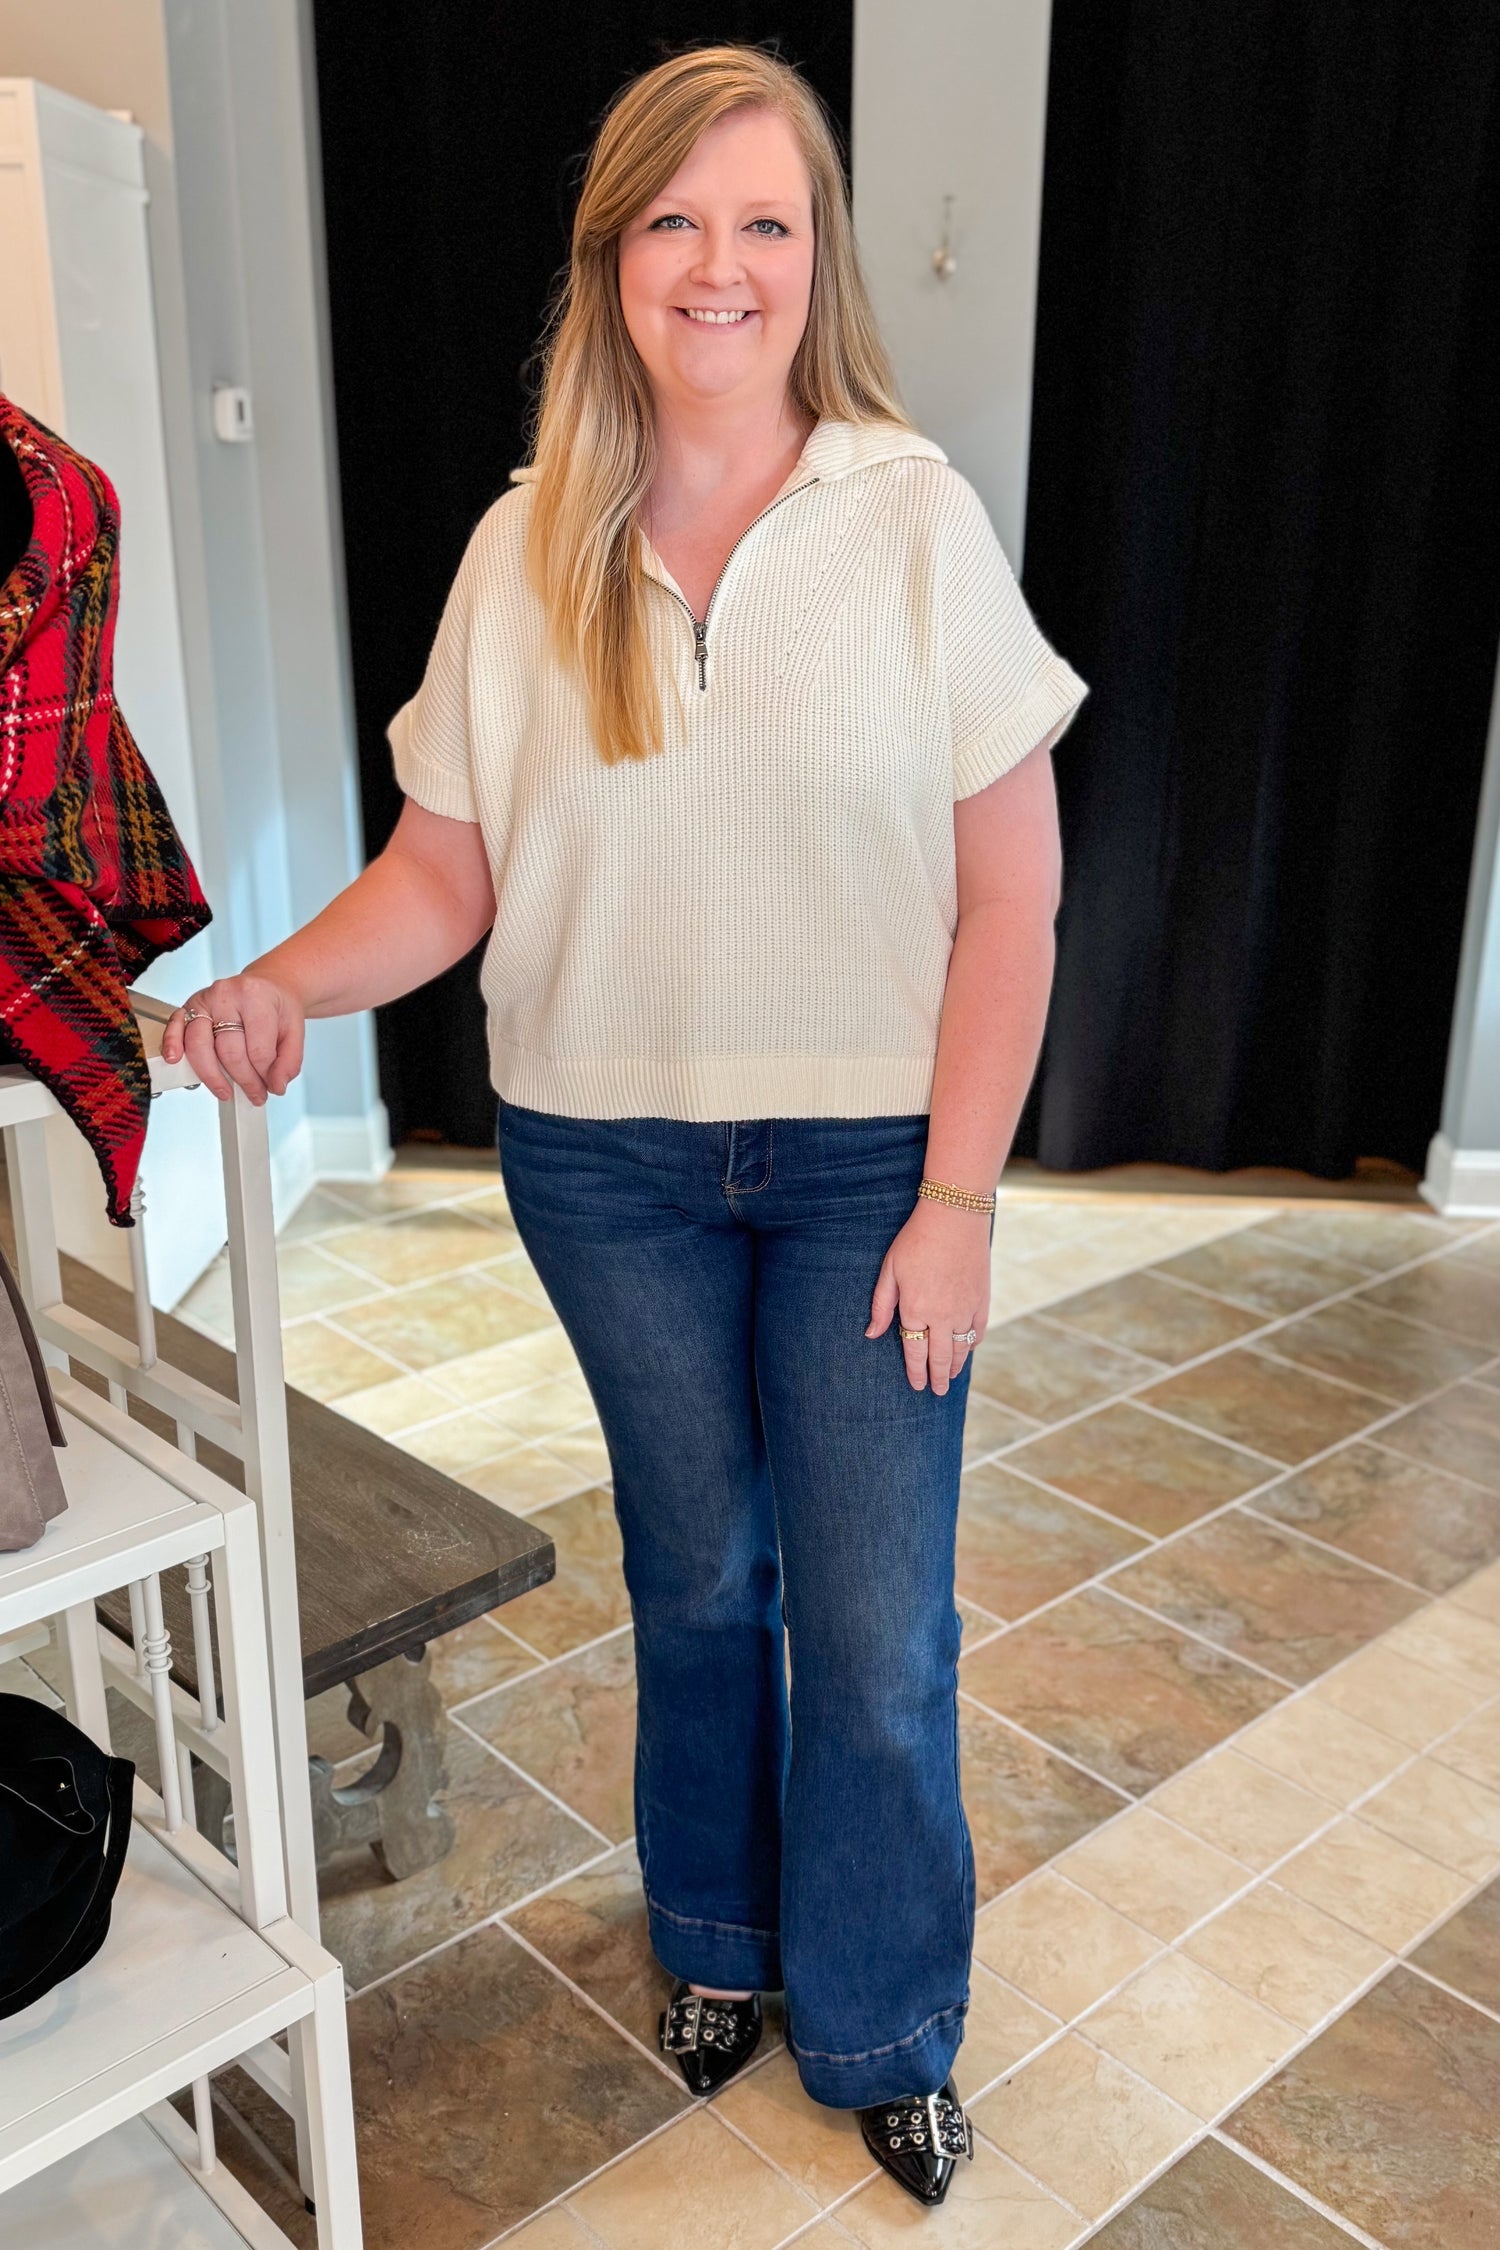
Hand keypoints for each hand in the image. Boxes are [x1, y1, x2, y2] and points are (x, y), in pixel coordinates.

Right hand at [160, 974, 305, 1105]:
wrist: (266, 985)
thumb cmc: (276, 1006)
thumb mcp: (296, 1030)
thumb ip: (290, 1060)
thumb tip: (277, 1085)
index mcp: (256, 997)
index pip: (257, 1049)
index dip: (264, 1076)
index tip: (270, 1088)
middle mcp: (227, 995)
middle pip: (229, 1051)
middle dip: (243, 1080)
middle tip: (254, 1093)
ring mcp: (204, 999)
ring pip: (199, 1045)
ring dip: (211, 1075)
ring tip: (225, 1092)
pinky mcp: (189, 1006)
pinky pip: (175, 1026)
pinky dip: (172, 1044)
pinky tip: (175, 1060)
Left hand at [866, 1199, 989, 1393]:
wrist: (954, 1217)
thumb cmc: (915, 1240)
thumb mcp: (890, 1270)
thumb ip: (881, 1305)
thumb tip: (871, 1335)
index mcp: (916, 1310)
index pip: (915, 1352)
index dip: (915, 1372)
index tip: (916, 1385)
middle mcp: (942, 1316)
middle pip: (939, 1357)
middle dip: (937, 1378)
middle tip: (937, 1392)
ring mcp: (966, 1309)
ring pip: (961, 1348)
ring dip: (955, 1366)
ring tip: (950, 1377)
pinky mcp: (982, 1299)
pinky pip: (978, 1331)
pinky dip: (972, 1344)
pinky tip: (967, 1349)